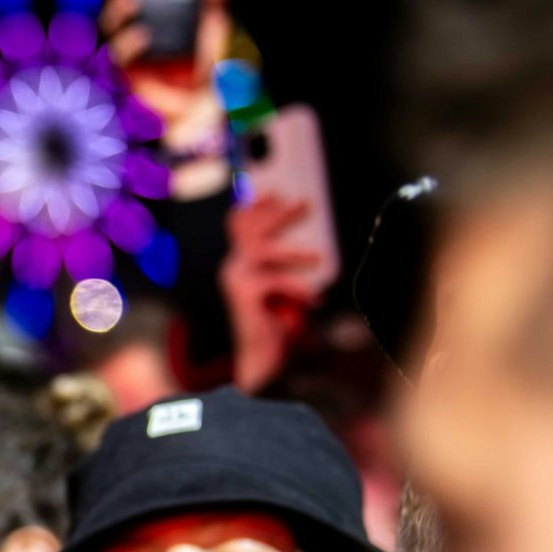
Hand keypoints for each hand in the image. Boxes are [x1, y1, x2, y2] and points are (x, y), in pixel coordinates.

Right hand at [220, 193, 321, 389]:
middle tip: (306, 203)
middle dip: (279, 215)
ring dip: (294, 253)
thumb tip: (312, 247)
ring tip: (320, 258)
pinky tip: (314, 299)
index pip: (240, 227)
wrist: (259, 357)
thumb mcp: (281, 289)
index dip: (255, 208)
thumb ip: (285, 268)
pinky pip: (275, 281)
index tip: (274, 192)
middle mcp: (233, 268)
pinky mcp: (245, 294)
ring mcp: (236, 280)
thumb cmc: (274, 324)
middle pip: (252, 230)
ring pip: (264, 251)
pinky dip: (297, 288)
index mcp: (239, 265)